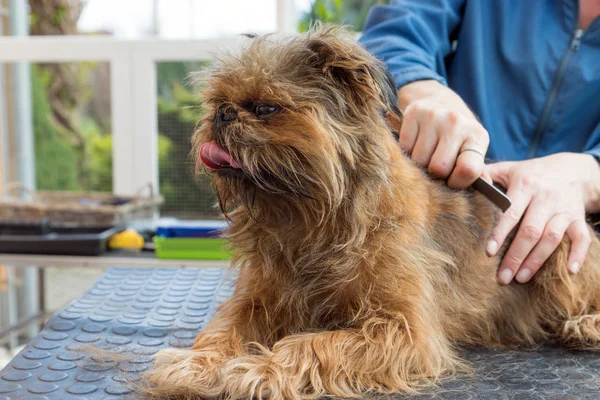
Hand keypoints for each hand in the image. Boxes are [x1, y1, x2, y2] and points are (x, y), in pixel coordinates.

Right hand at [398, 80, 490, 187]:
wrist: (439, 101)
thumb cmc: (457, 135)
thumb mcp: (472, 150)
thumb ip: (477, 172)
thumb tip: (486, 195)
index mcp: (477, 135)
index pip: (468, 170)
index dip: (457, 183)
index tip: (452, 181)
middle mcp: (457, 123)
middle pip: (438, 168)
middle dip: (435, 174)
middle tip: (436, 167)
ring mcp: (434, 116)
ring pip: (418, 160)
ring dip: (419, 165)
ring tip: (426, 155)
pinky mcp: (414, 113)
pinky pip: (404, 148)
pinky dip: (407, 152)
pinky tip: (415, 145)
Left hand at [486, 153, 599, 283]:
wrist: (572, 170)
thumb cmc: (531, 173)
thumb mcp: (509, 169)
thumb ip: (487, 174)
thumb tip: (464, 179)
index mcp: (525, 185)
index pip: (510, 212)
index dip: (500, 232)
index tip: (489, 252)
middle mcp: (546, 198)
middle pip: (531, 231)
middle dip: (516, 256)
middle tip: (503, 277)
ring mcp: (564, 209)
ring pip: (552, 238)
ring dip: (537, 260)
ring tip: (521, 278)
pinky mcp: (578, 218)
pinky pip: (582, 238)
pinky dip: (578, 254)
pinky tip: (570, 271)